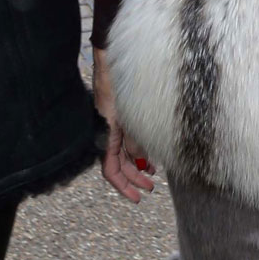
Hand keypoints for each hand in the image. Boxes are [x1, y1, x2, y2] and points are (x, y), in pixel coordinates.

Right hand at [93, 47, 155, 202]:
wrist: (109, 62)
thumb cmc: (117, 86)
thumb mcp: (129, 117)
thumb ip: (135, 142)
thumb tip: (139, 162)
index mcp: (105, 137)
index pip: (110, 171)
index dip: (123, 186)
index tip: (137, 197)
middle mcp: (106, 134)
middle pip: (118, 165)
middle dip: (134, 178)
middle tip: (151, 188)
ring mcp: (111, 127)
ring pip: (122, 154)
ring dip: (137, 165)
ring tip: (153, 172)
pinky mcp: (116, 118)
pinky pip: (124, 141)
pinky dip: (135, 150)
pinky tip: (148, 153)